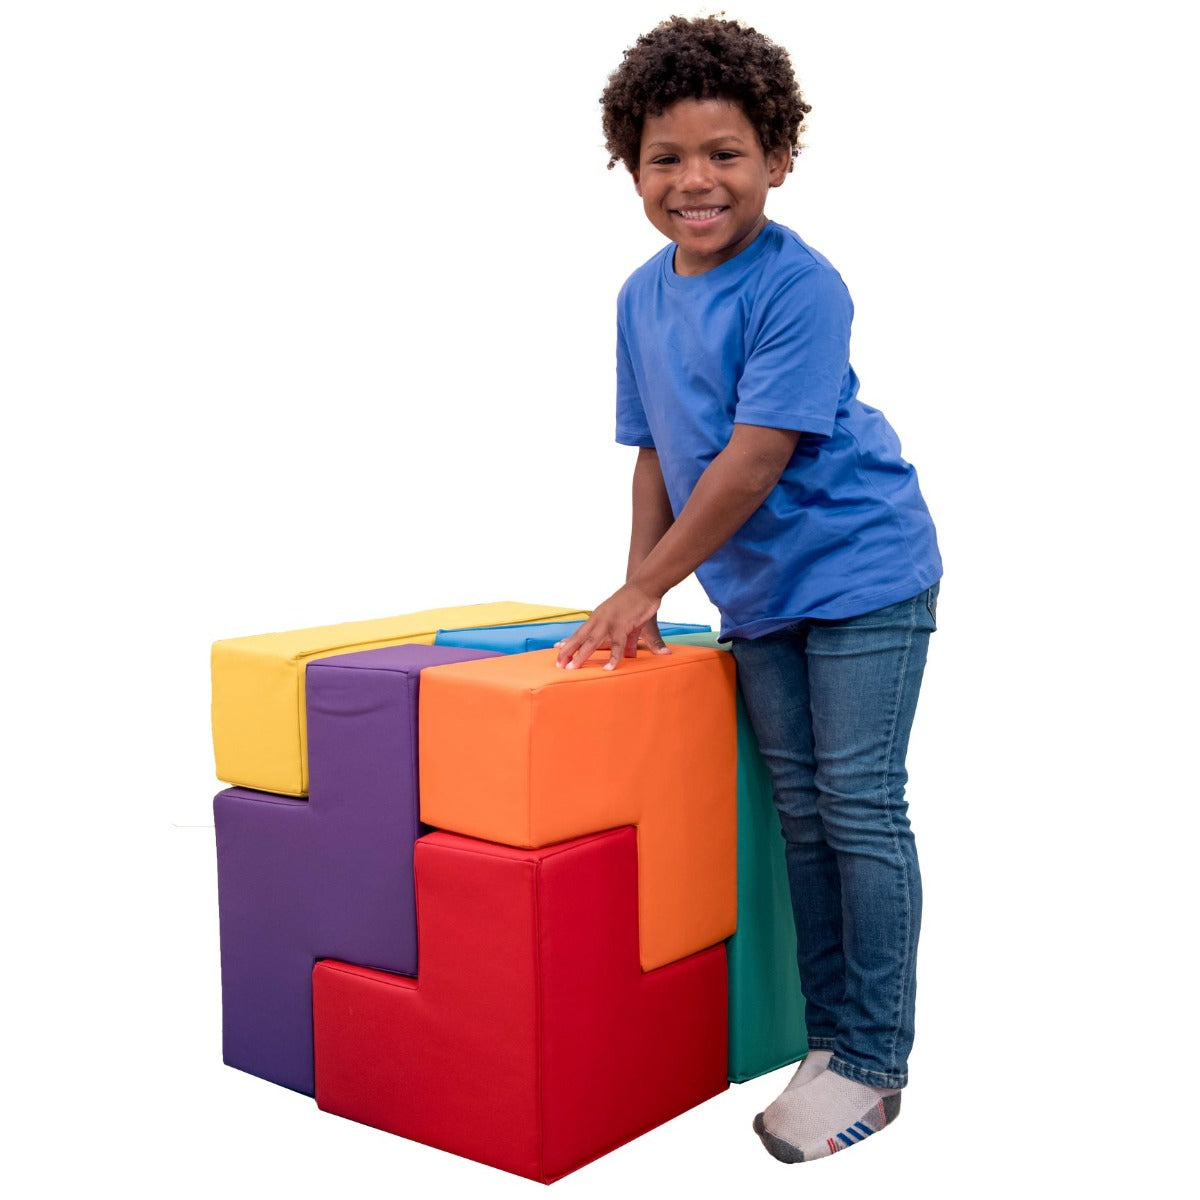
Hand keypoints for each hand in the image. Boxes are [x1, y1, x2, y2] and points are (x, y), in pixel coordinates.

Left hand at [554, 583, 671, 670]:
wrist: (644, 585)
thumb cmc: (636, 603)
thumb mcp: (628, 624)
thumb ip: (628, 640)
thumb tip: (630, 654)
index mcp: (597, 618)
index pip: (580, 632)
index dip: (569, 642)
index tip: (557, 650)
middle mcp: (599, 619)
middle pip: (580, 637)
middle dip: (568, 651)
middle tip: (559, 664)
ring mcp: (609, 622)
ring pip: (592, 641)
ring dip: (581, 655)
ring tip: (573, 668)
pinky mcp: (621, 624)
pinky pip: (616, 644)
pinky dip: (613, 657)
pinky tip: (608, 668)